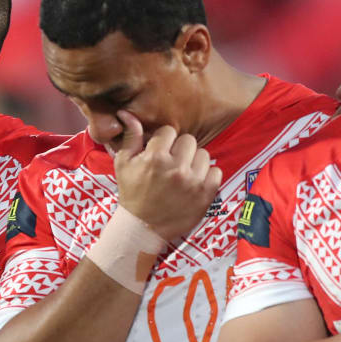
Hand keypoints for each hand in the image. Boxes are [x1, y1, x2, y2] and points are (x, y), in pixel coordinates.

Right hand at [113, 111, 222, 240]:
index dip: (163, 141)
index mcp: (155, 158)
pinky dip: (208, 175)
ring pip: (204, 154)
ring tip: (184, 172)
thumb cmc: (132, 194)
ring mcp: (193, 182)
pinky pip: (216, 171)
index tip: (160, 152)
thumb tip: (128, 113)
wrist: (143, 228)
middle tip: (172, 162)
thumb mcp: (123, 164)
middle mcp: (176, 168)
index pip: (169, 131)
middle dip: (180, 149)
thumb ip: (130, 137)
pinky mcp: (206, 195)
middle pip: (189, 140)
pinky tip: (195, 182)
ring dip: (194, 161)